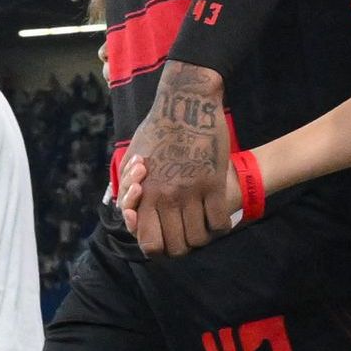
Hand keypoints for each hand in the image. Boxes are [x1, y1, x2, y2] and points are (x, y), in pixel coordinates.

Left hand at [124, 66, 232, 258]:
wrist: (185, 102)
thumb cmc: (156, 129)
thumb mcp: (133, 157)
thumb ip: (130, 188)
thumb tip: (130, 212)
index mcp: (145, 194)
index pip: (149, 243)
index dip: (157, 248)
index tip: (164, 238)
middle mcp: (167, 197)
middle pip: (176, 247)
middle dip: (181, 247)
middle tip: (185, 234)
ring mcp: (192, 191)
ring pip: (200, 238)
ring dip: (202, 237)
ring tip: (202, 225)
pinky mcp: (214, 182)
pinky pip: (220, 221)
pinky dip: (220, 226)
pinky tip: (218, 217)